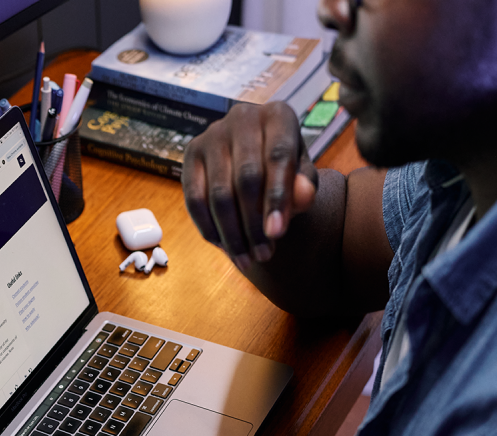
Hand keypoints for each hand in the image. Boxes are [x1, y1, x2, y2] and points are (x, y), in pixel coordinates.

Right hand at [182, 101, 318, 270]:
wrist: (255, 154)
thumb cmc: (283, 167)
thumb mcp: (301, 175)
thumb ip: (306, 185)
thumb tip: (303, 197)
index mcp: (277, 115)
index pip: (278, 157)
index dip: (277, 198)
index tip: (277, 234)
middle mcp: (242, 116)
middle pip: (246, 178)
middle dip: (253, 223)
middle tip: (264, 255)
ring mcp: (212, 134)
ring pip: (219, 193)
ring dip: (232, 233)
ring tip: (246, 259)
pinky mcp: (191, 153)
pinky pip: (194, 199)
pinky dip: (208, 227)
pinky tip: (223, 247)